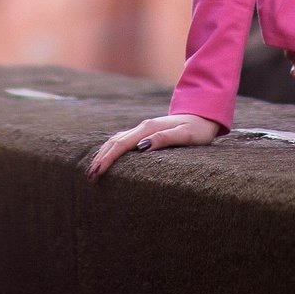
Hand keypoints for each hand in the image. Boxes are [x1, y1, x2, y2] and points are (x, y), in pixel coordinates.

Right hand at [87, 112, 222, 178]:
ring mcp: (143, 128)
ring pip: (116, 140)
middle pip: (115, 142)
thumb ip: (165, 139)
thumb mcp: (186, 136)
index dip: (108, 159)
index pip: (122, 144)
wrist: (204, 115)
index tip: (97, 173)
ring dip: (104, 154)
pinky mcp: (145, 132)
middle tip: (90, 178)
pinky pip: (122, 140)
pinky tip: (107, 157)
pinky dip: (111, 149)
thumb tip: (142, 146)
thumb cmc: (198, 129)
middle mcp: (143, 127)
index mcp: (149, 128)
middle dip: (101, 159)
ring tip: (94, 171)